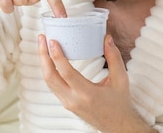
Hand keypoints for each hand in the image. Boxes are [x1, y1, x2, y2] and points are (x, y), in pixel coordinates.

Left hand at [38, 34, 155, 132]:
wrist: (117, 125)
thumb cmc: (119, 102)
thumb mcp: (121, 79)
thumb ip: (114, 57)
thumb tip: (107, 38)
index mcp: (87, 94)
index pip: (66, 73)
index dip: (57, 56)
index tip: (52, 41)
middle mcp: (73, 100)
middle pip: (50, 77)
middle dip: (43, 56)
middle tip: (42, 38)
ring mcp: (68, 103)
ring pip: (48, 82)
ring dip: (44, 63)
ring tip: (42, 46)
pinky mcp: (66, 103)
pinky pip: (52, 86)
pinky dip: (48, 71)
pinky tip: (49, 59)